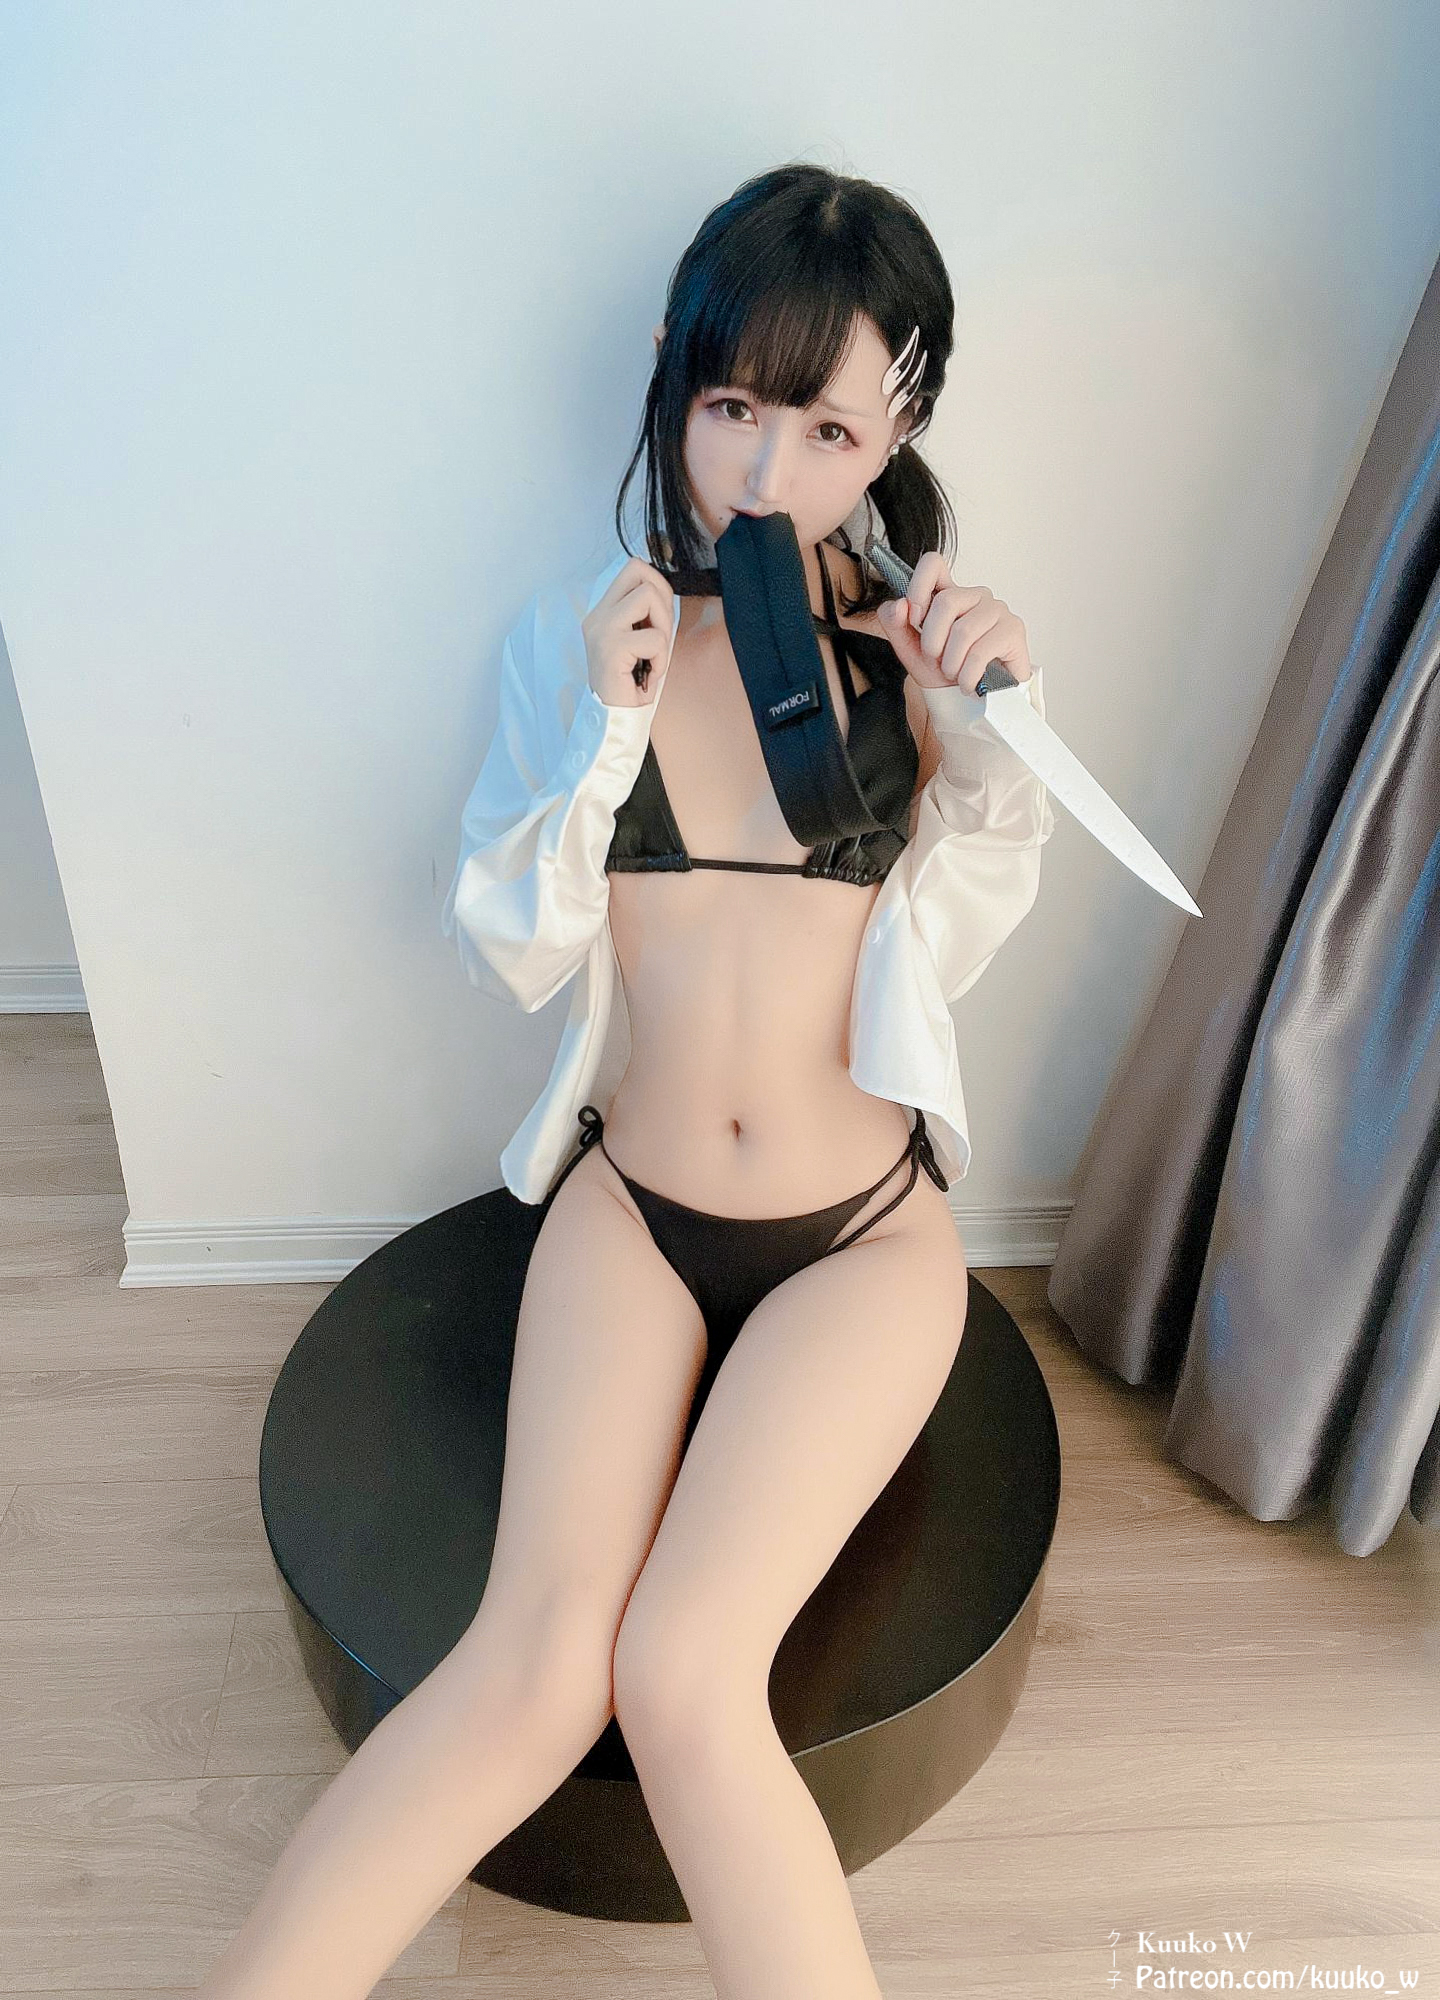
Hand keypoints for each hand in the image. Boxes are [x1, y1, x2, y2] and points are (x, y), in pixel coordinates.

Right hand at [582, 558, 675, 707]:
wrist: (615, 719)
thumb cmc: (631, 684)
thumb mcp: (639, 640)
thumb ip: (645, 614)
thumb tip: (663, 591)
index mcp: (602, 612)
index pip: (633, 568)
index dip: (657, 584)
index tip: (659, 618)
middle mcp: (597, 616)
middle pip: (642, 574)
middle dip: (663, 604)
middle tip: (659, 638)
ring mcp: (602, 630)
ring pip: (650, 598)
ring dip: (663, 630)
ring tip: (653, 656)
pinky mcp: (612, 649)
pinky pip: (655, 638)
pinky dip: (661, 659)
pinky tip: (648, 674)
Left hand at [877, 552, 1032, 694]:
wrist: (970, 700)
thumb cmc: (943, 670)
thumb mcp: (910, 648)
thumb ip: (895, 623)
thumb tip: (899, 605)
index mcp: (949, 594)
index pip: (934, 564)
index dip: (919, 586)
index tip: (915, 617)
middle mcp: (975, 596)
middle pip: (945, 602)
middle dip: (932, 641)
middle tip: (937, 660)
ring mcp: (997, 610)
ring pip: (963, 631)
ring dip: (951, 664)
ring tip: (954, 674)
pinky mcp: (1013, 630)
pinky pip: (980, 652)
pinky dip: (967, 676)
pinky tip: (969, 683)